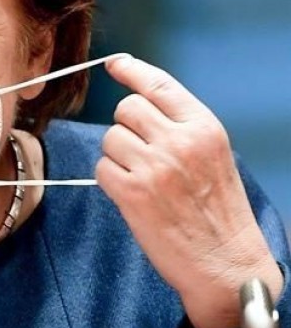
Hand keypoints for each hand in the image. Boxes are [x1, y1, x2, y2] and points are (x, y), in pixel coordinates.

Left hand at [97, 57, 281, 327]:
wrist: (225, 263)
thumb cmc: (218, 212)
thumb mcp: (213, 156)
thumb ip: (181, 128)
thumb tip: (140, 103)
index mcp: (204, 127)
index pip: (159, 84)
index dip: (132, 70)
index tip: (115, 64)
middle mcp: (179, 141)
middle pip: (126, 108)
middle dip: (126, 126)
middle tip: (140, 151)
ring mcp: (154, 166)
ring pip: (110, 138)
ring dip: (117, 156)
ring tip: (141, 179)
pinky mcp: (132, 192)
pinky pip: (101, 169)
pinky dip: (109, 180)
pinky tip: (131, 195)